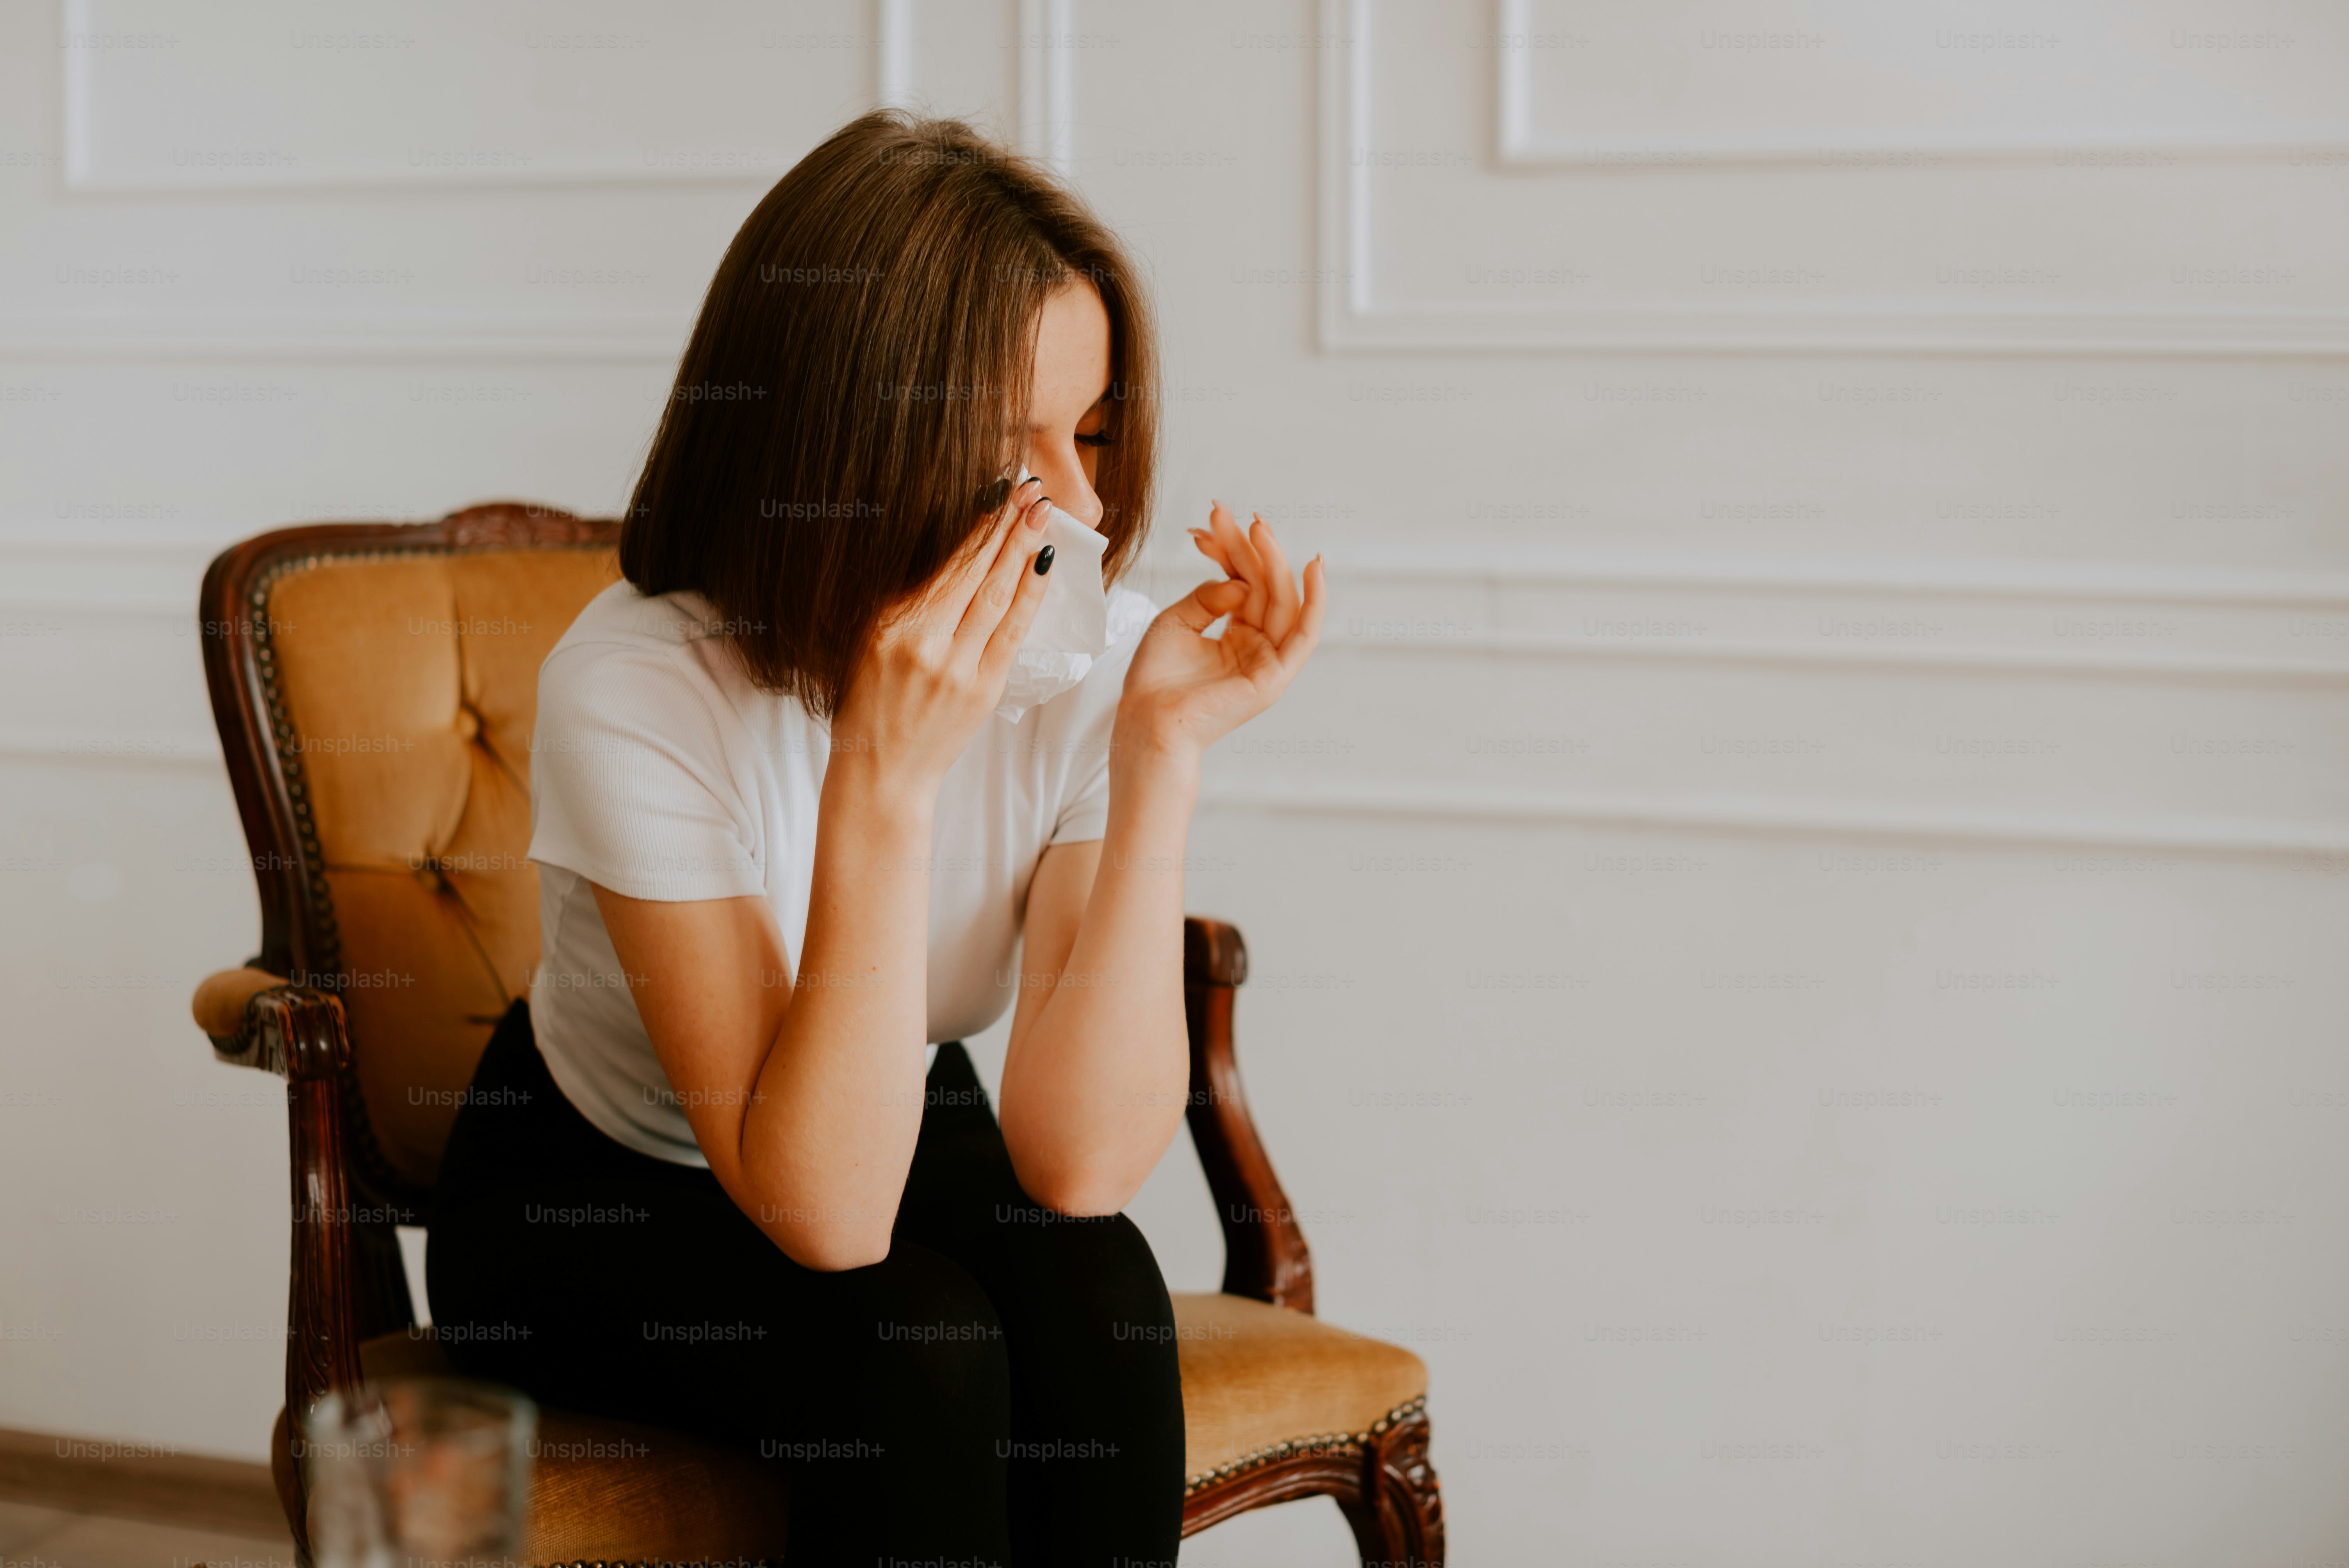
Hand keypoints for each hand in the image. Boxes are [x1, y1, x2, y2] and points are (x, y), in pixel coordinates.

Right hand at [832, 477, 1056, 791]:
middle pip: (973, 570)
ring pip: (997, 596)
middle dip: (1006, 524)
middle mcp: (923, 642)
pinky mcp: (982, 690)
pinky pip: (1013, 633)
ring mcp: (956, 667)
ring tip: (1042, 513)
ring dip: (1022, 549)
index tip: (998, 490)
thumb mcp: (866, 642)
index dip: (975, 524)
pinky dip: (1030, 595)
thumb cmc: (868, 704)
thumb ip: (900, 600)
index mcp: (888, 625)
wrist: (882, 772)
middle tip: (1031, 488)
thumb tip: (944, 548)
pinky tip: (1044, 565)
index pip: (942, 562)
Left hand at [1115, 501, 1324, 765]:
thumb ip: (1209, 596)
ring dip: (1275, 562)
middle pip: (1264, 587)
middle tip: (1235, 516)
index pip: (1243, 583)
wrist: (1147, 721)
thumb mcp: (1176, 621)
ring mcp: (1267, 661)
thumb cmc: (1154, 679)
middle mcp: (1255, 646)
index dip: (1231, 550)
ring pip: (1283, 602)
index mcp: (1234, 636)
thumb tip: (1240, 582)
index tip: (1214, 519)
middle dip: (1251, 549)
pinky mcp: (1274, 677)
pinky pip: (1304, 635)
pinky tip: (1313, 568)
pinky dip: (1315, 601)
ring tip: (1259, 529)